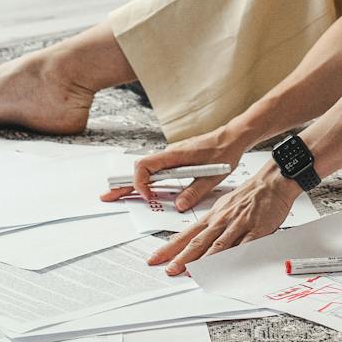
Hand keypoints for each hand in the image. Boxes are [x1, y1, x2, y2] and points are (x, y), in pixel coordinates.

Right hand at [99, 126, 245, 210]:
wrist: (233, 136)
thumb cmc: (225, 151)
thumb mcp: (213, 176)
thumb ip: (195, 191)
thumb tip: (179, 205)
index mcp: (176, 155)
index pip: (145, 166)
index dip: (140, 182)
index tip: (146, 196)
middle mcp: (170, 154)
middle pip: (139, 168)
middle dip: (123, 183)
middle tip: (108, 196)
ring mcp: (172, 156)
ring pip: (146, 169)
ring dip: (133, 182)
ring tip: (118, 194)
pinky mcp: (176, 159)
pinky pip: (156, 169)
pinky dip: (145, 179)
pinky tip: (142, 189)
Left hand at [147, 164, 297, 275]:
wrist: (272, 182)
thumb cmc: (249, 195)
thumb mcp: (224, 207)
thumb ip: (211, 225)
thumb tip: (196, 242)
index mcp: (213, 216)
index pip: (187, 234)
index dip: (171, 247)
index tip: (157, 258)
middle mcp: (222, 220)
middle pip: (199, 241)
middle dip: (183, 258)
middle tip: (170, 270)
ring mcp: (239, 225)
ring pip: (219, 245)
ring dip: (204, 260)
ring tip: (192, 273)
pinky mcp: (256, 230)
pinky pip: (244, 246)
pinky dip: (235, 257)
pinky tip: (227, 267)